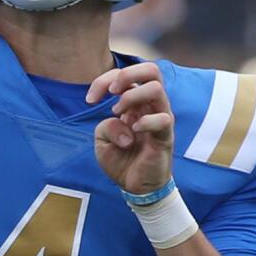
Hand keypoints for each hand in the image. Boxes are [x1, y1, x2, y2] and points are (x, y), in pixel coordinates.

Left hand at [86, 61, 174, 194]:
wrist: (134, 186)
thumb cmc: (121, 159)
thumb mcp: (102, 139)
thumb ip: (106, 124)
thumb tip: (122, 120)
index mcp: (136, 101)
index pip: (126, 74)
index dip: (104, 80)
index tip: (90, 100)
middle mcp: (151, 106)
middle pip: (152, 69)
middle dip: (126, 75)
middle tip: (111, 93)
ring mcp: (161, 118)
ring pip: (156, 88)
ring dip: (131, 97)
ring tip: (119, 113)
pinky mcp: (166, 136)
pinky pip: (163, 119)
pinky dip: (144, 122)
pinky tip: (133, 132)